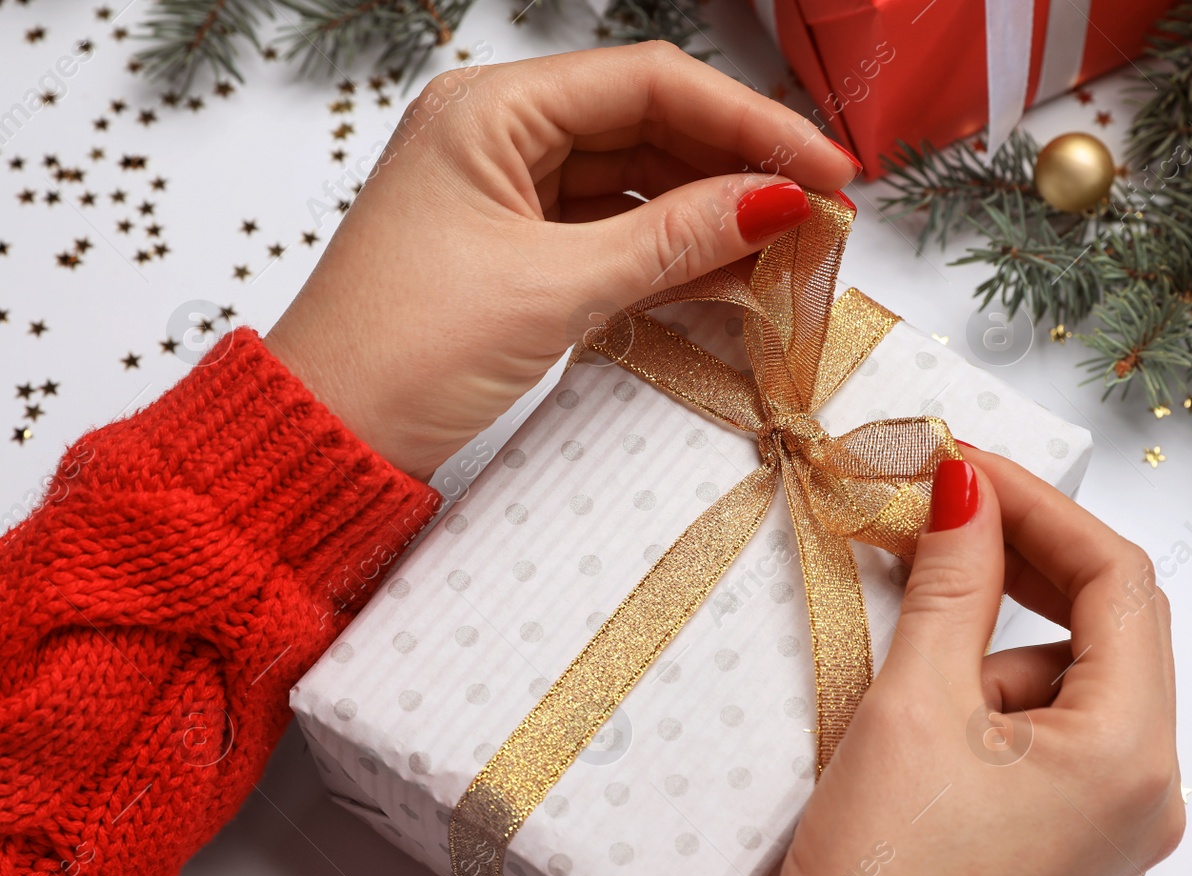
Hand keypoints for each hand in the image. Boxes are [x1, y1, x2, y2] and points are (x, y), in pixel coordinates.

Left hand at [265, 43, 858, 480]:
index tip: (826, 167)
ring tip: (795, 250)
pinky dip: (675, 255)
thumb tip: (778, 202)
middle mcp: (501, 136)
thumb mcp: (555, 287)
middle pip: (651, 128)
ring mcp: (511, 195)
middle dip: (740, 168)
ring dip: (715, 216)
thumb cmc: (403, 350)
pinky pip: (617, 236)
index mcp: (491, 110)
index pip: (649, 85)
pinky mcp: (519, 252)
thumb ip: (675, 239)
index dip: (750, 121)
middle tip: (824, 213)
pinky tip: (737, 275)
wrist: (327, 438)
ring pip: (640, 185)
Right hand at [770, 449, 1182, 875]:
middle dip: (1027, 563)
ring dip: (1000, 638)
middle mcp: (1149, 790)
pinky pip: (1058, 732)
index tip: (968, 467)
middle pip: (1112, 626)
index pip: (1119, 582)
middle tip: (946, 512)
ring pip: (1077, 679)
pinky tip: (929, 709)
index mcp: (1132, 755)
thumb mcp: (915, 703)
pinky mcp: (1075, 839)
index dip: (1042, 508)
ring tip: (913, 658)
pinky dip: (1000, 695)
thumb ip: (953, 581)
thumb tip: (965, 489)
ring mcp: (1117, 821)